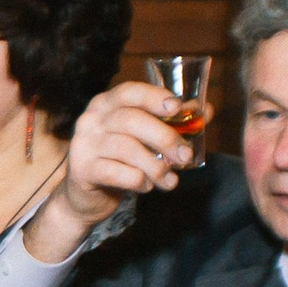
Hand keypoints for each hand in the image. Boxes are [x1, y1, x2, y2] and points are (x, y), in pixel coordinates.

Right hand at [58, 79, 194, 222]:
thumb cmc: (119, 158)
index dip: (154, 97)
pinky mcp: (82, 169)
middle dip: (164, 138)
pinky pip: (116, 173)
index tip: (177, 108)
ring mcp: (83, 144)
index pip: (129, 92)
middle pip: (131, 120)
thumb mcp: (142, 137)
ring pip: (126, 148)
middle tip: (184, 156)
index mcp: (107, 104)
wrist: (86, 194)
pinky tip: (146, 186)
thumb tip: (205, 110)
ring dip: (155, 166)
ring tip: (169, 180)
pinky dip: (138, 181)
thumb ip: (170, 123)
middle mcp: (91, 120)